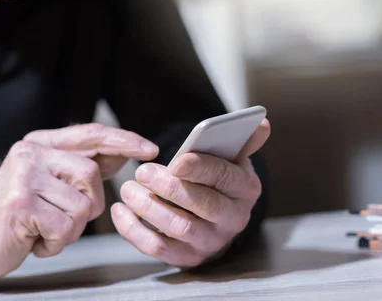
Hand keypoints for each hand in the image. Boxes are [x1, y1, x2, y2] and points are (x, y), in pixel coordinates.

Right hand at [0, 124, 158, 279]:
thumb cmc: (19, 214)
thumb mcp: (51, 184)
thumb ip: (84, 167)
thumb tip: (123, 153)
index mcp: (40, 143)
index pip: (90, 134)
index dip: (123, 139)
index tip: (150, 148)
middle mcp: (31, 153)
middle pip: (91, 174)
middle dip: (88, 205)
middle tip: (62, 219)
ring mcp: (24, 176)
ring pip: (81, 205)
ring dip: (70, 230)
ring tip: (45, 229)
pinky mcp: (20, 203)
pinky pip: (65, 228)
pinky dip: (56, 244)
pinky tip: (35, 240)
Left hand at [111, 119, 269, 266]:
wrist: (215, 217)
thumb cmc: (218, 180)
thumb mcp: (232, 159)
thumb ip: (242, 141)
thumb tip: (262, 123)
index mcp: (246, 190)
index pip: (225, 178)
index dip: (200, 168)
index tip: (176, 160)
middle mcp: (233, 220)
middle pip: (203, 206)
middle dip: (170, 188)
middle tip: (142, 172)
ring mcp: (210, 242)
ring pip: (179, 228)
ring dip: (149, 208)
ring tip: (128, 188)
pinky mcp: (187, 257)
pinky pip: (158, 248)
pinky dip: (134, 231)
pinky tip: (119, 210)